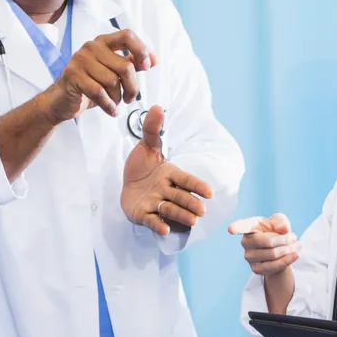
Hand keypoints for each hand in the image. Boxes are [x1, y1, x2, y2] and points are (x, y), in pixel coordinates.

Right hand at [42, 30, 156, 122]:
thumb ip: (132, 64)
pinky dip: (109, 105)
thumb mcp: (112, 72)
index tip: (146, 66)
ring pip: (113, 81)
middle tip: (130, 98)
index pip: (127, 36)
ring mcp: (80, 61)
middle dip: (132, 86)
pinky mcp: (73, 76)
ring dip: (118, 98)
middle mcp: (91, 47)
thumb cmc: (89, 84)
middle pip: (125, 66)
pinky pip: (99, 92)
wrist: (62, 100)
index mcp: (103, 42)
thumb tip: (154, 59)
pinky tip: (111, 110)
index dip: (141, 51)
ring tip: (115, 103)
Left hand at [121, 106, 213, 235]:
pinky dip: (159, 225)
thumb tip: (157, 107)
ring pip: (170, 209)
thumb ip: (152, 129)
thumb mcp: (146, 146)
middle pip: (180, 197)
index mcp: (170, 174)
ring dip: (180, 215)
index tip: (209, 192)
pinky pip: (152, 221)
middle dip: (191, 204)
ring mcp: (155, 204)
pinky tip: (165, 229)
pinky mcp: (144, 215)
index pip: (186, 180)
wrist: (127, 185)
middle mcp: (165, 190)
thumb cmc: (142, 166)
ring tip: (192, 221)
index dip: (197, 186)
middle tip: (202, 211)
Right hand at [227, 213, 299, 276]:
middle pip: (269, 242)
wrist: (279, 250)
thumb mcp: (280, 222)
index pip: (241, 226)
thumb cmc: (276, 231)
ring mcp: (249, 257)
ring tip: (296, 245)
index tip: (231, 229)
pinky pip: (274, 266)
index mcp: (249, 226)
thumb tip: (281, 229)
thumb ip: (281, 221)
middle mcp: (245, 241)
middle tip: (293, 237)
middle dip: (285, 240)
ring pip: (273, 254)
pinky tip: (295, 255)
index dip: (236, 227)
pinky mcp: (256, 269)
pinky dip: (287, 260)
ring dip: (288, 250)